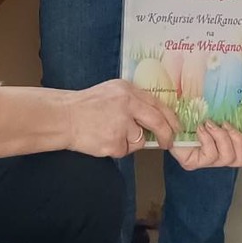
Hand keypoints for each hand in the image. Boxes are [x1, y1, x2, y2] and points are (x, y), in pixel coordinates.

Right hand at [63, 80, 180, 158]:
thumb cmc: (87, 105)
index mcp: (128, 91)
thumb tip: (156, 116)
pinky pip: (125, 151)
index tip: (176, 127)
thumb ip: (133, 100)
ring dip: (130, 141)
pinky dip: (117, 148)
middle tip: (168, 142)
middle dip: (166, 135)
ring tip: (110, 132)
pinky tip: (103, 139)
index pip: (158, 104)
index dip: (170, 118)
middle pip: (158, 123)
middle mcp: (127, 105)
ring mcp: (121, 125)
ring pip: (139, 140)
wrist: (65, 117)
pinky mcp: (114, 143)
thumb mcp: (113, 91)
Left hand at [170, 121, 241, 171]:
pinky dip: (208, 139)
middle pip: (239, 159)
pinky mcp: (192, 163)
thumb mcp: (214, 116)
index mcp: (224, 149)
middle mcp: (216, 159)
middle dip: (237, 139)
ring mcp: (204, 163)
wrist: (165, 121)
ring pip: (226, 158)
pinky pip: (209, 155)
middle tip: (225, 124)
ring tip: (211, 124)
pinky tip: (201, 129)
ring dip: (221, 137)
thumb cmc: (190, 117)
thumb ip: (227, 119)